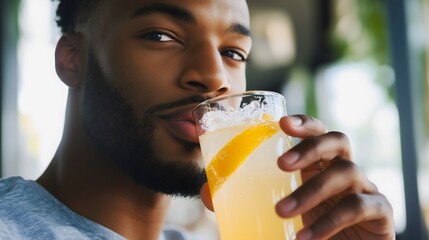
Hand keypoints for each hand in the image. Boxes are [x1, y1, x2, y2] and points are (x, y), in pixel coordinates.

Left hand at [199, 114, 394, 239]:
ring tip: (282, 211)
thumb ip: (242, 198)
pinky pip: (360, 207)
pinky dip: (330, 222)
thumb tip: (207, 191)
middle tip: (282, 164)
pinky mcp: (379, 212)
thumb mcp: (275, 209)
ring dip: (312, 191)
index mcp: (319, 164)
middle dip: (310, 147)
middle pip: (337, 140)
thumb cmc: (306, 227)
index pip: (317, 131)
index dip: (303, 122)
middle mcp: (343, 169)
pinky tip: (306, 237)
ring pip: (346, 172)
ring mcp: (365, 188)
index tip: (281, 123)